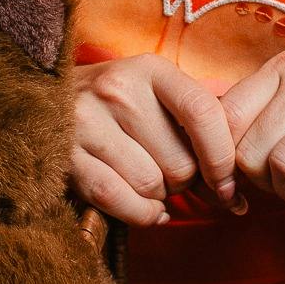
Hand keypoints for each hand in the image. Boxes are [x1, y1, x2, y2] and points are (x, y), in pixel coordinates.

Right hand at [69, 53, 245, 226]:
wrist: (49, 99)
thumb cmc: (121, 107)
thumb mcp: (159, 98)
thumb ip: (200, 133)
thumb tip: (235, 197)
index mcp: (150, 69)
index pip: (203, 113)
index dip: (223, 158)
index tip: (228, 184)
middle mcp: (117, 90)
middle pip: (180, 162)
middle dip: (185, 181)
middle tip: (171, 172)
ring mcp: (86, 122)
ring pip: (151, 185)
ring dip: (160, 196)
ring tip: (148, 178)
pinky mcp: (66, 156)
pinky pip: (119, 200)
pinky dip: (141, 213)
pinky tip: (146, 208)